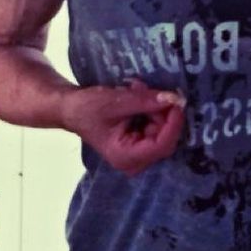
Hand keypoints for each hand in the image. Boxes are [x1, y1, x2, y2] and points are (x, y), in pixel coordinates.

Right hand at [60, 79, 185, 176]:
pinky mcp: (140, 144)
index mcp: (126, 157)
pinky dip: (151, 110)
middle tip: (149, 90)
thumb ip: (146, 101)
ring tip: (137, 89)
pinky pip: (156, 127)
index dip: (173, 124)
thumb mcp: (117, 101)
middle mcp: (135, 161)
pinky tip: (137, 96)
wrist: (73, 109)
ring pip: (163, 130)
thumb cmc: (89, 107)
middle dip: (161, 113)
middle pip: (165, 138)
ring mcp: (138, 154)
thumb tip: (174, 99)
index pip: (161, 146)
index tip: (177, 102)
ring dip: (154, 108)